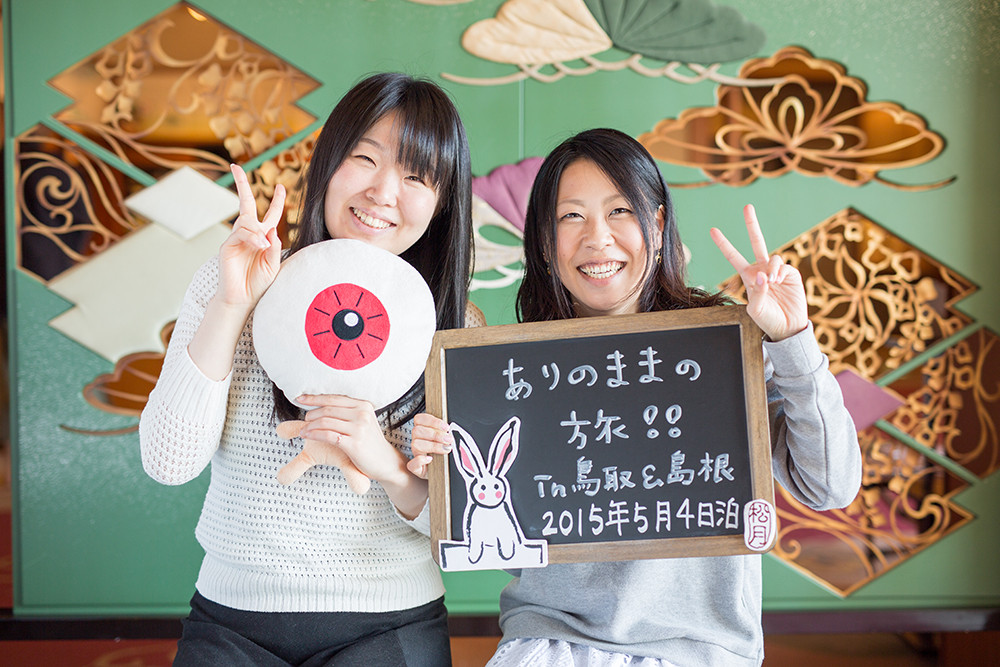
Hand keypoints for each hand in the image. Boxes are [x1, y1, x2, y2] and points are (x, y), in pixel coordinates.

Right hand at [216, 164, 284, 308]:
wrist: (242, 298)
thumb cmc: (258, 283)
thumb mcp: (274, 264)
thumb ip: (274, 246)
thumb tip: (271, 229)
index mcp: (263, 236)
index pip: (271, 214)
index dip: (277, 200)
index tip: (281, 186)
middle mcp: (249, 234)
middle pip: (246, 203)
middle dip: (241, 184)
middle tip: (235, 166)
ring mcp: (236, 238)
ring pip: (247, 221)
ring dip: (257, 231)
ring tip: (262, 247)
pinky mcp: (227, 246)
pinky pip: (240, 233)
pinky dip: (251, 238)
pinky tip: (258, 246)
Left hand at [280, 395, 409, 486]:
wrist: (386, 462)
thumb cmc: (370, 442)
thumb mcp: (363, 421)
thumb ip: (347, 412)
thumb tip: (321, 407)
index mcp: (363, 405)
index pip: (334, 398)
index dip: (314, 398)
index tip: (300, 398)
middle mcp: (362, 414)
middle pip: (328, 409)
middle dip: (311, 414)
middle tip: (304, 421)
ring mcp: (359, 429)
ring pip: (326, 422)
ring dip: (310, 426)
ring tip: (303, 431)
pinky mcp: (355, 444)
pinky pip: (328, 435)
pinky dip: (314, 434)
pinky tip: (308, 436)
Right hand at [407, 413, 453, 478]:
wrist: (443, 472)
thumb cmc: (444, 454)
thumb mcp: (445, 440)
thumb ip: (445, 432)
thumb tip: (449, 430)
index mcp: (422, 431)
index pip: (419, 419)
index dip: (432, 421)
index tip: (446, 427)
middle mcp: (417, 441)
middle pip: (418, 431)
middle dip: (436, 434)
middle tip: (449, 439)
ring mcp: (415, 454)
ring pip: (416, 444)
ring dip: (433, 446)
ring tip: (446, 449)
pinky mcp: (416, 468)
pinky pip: (412, 464)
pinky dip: (420, 461)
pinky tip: (430, 459)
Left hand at [710, 205, 807, 341]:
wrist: (788, 327)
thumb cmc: (767, 320)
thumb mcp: (755, 310)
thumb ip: (756, 292)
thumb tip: (763, 276)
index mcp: (748, 277)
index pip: (733, 257)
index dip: (724, 244)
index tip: (713, 230)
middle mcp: (761, 270)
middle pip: (756, 241)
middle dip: (752, 224)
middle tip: (747, 207)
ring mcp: (776, 270)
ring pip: (771, 258)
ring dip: (770, 269)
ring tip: (771, 283)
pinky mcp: (790, 273)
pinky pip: (782, 265)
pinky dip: (779, 272)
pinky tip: (778, 282)